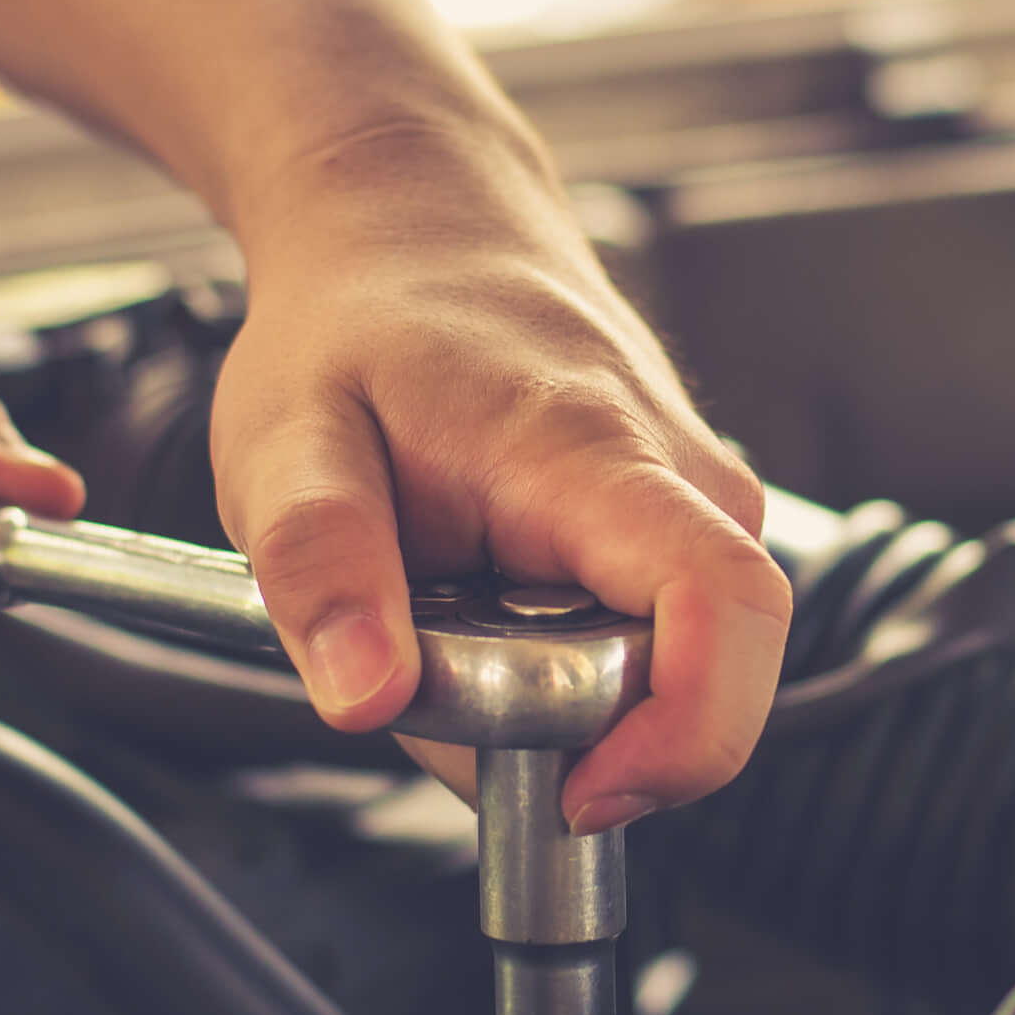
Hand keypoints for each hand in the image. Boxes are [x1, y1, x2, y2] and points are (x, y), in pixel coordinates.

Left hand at [209, 157, 788, 831]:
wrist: (414, 220)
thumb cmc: (357, 321)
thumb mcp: (285, 440)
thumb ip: (319, 566)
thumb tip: (364, 699)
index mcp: (599, 456)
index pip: (729, 613)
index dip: (682, 739)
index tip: (574, 793)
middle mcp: (687, 483)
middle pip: (689, 678)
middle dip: (554, 726)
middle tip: (423, 658)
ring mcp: (698, 505)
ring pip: (658, 673)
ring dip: (540, 688)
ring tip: (442, 599)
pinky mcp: (684, 530)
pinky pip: (642, 643)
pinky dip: (552, 653)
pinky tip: (483, 588)